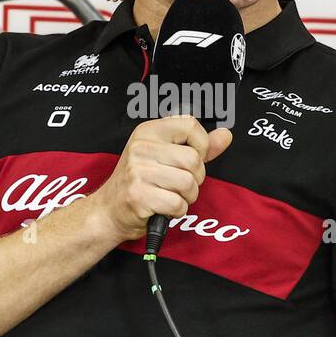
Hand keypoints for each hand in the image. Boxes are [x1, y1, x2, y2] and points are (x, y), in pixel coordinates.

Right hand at [89, 114, 232, 242]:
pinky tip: (164, 208)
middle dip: (195, 179)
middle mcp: (141, 147)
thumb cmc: (139, 182)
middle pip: (194, 160)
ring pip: (189, 183)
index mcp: (149, 131)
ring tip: (170, 196)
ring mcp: (138, 171)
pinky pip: (178, 204)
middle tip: (178, 185)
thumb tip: (226, 135)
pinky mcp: (139, 195)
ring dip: (187, 197)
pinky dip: (177, 211)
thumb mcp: (165, 156)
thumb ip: (198, 146)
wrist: (109, 210)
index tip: (191, 158)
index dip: (201, 146)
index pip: (190, 125)